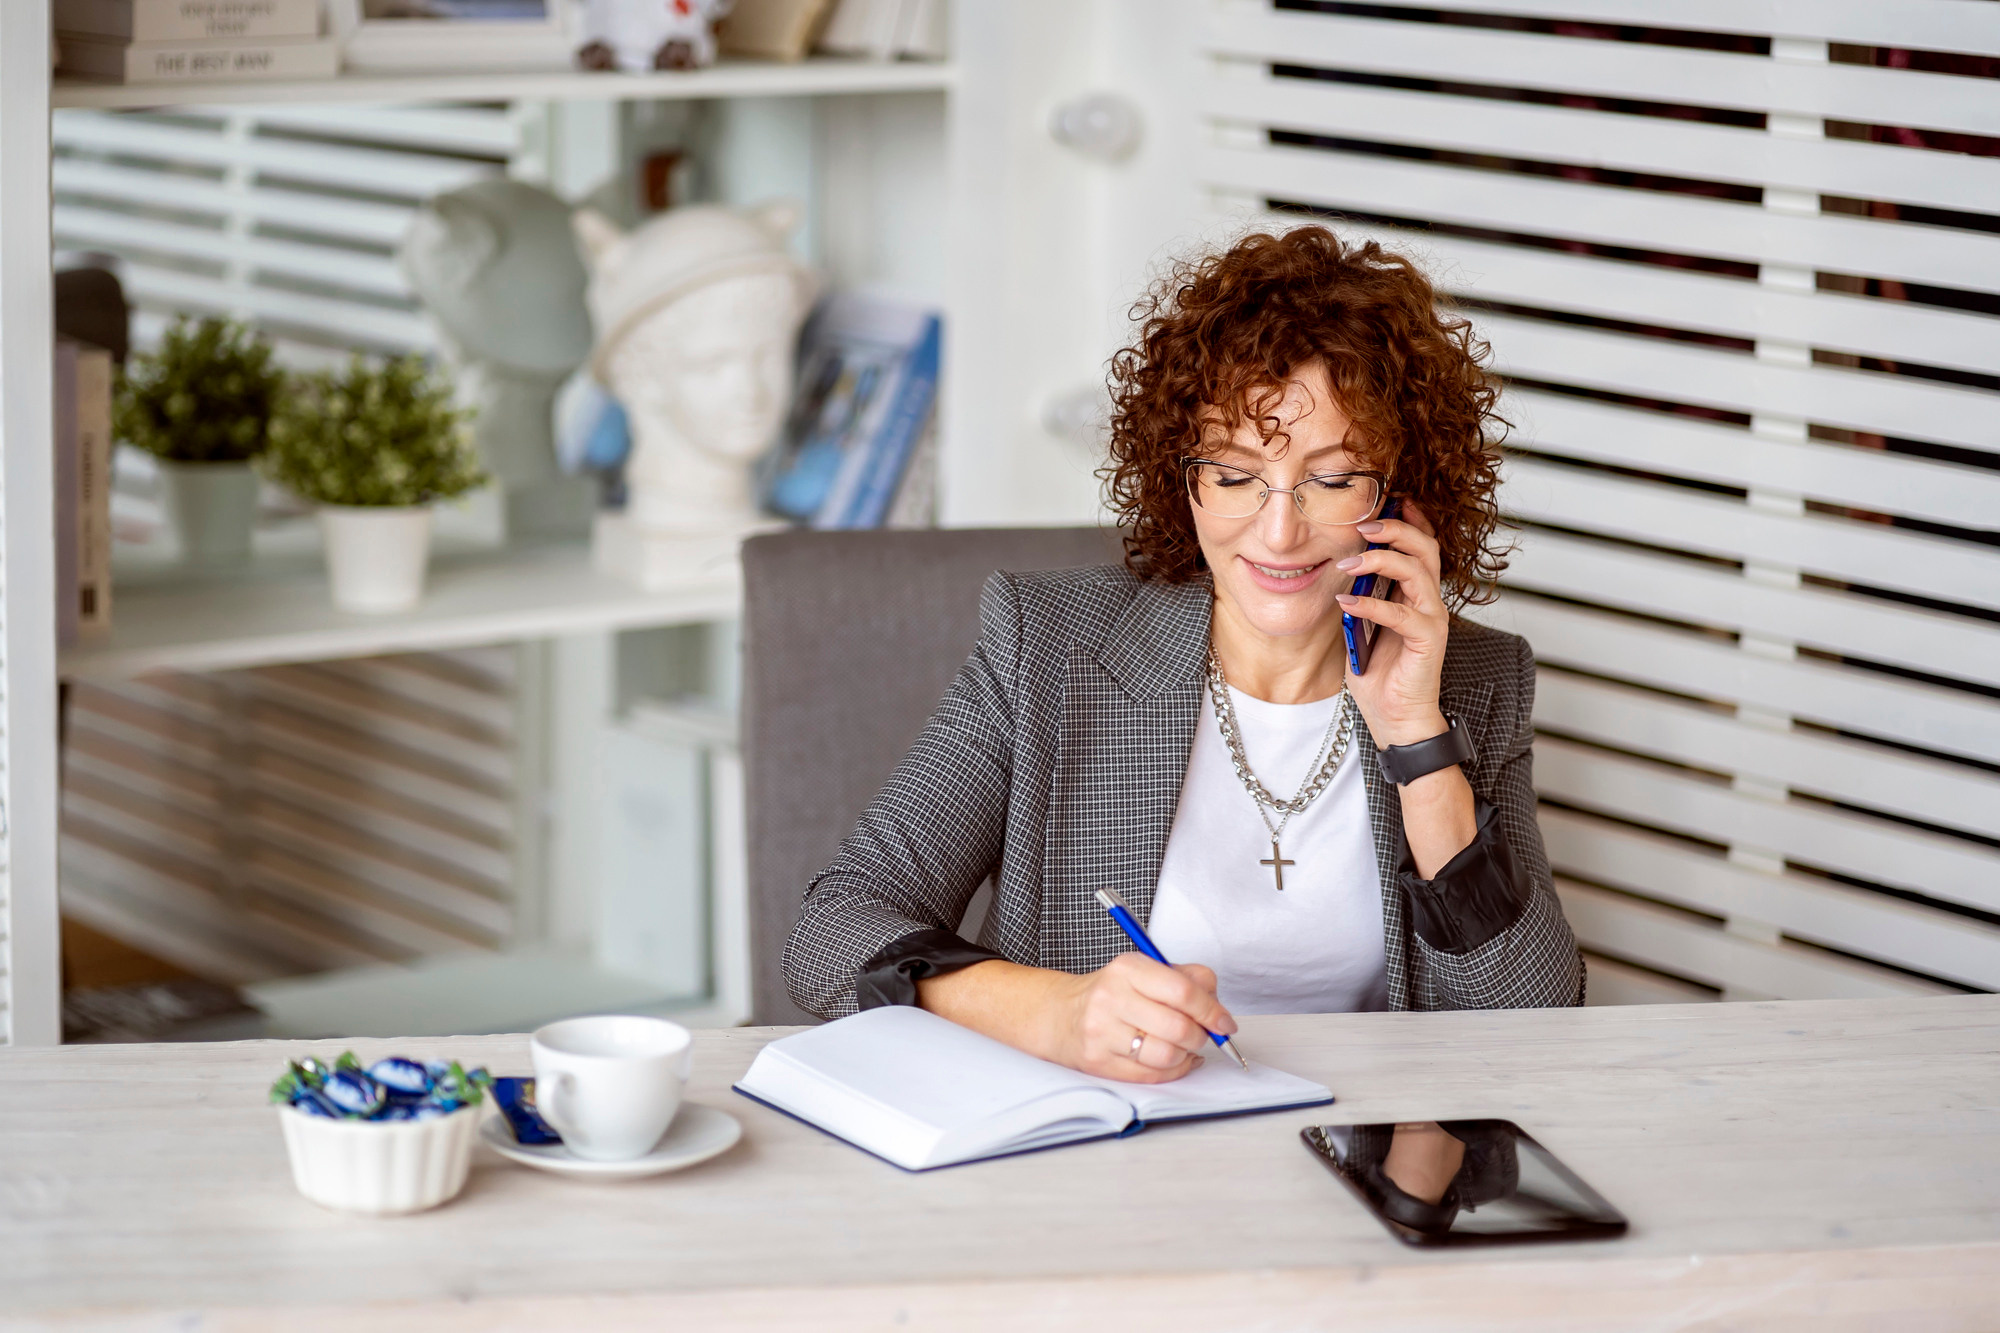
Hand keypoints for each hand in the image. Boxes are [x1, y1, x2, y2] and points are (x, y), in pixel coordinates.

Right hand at [1044, 952, 1236, 1082]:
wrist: (1059, 1013)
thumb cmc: (1111, 992)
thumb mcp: (1144, 971)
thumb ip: (1186, 979)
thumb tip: (1218, 1008)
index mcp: (1128, 969)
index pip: (1183, 992)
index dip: (1212, 1011)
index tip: (1225, 1023)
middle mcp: (1112, 998)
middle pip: (1179, 1027)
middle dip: (1201, 1037)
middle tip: (1203, 1035)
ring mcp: (1102, 1032)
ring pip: (1167, 1056)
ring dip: (1185, 1056)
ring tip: (1183, 1048)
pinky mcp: (1098, 1061)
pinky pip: (1151, 1076)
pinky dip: (1172, 1071)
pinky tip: (1172, 1061)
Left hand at [1335, 500, 1449, 746]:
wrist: (1395, 717)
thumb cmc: (1379, 672)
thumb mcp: (1361, 624)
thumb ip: (1359, 595)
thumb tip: (1339, 567)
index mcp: (1416, 593)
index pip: (1421, 545)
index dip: (1409, 520)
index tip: (1387, 501)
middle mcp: (1429, 600)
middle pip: (1425, 548)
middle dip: (1395, 530)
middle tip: (1365, 524)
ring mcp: (1432, 619)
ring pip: (1418, 572)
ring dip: (1382, 560)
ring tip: (1349, 560)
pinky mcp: (1429, 640)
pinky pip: (1402, 613)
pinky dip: (1371, 604)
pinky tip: (1346, 602)